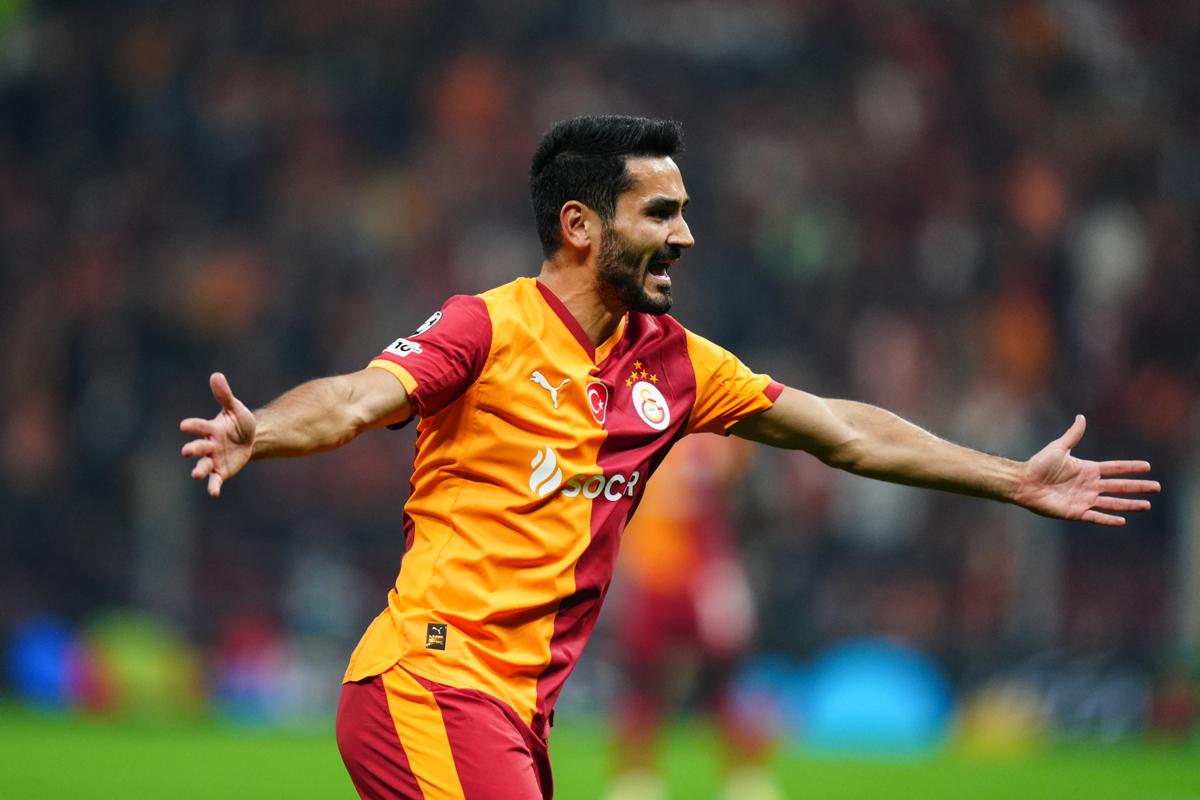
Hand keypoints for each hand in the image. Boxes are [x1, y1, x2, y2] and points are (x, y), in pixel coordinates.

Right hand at [180, 372, 255, 496]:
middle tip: (186, 451)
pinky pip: (215, 480)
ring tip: (195, 474)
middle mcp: (209, 445)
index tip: (184, 425)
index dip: (193, 426)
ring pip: (203, 465)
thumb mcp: (235, 408)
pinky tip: (214, 494)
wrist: (251, 439)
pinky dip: (213, 486)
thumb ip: (225, 395)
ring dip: (199, 470)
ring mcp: (214, 459)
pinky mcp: (221, 471)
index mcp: (212, 428)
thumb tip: (216, 375)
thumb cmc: (239, 422)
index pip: (200, 426)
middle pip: (199, 447)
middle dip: (193, 449)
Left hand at [1013, 415, 1159, 525]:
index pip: (1115, 468)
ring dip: (1129, 504)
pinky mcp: (1075, 512)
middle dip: (1138, 487)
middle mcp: (1089, 485)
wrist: (1023, 482)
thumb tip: (1081, 417)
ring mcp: (1084, 499)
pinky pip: (1096, 516)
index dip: (1131, 468)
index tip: (1148, 467)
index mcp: (1088, 469)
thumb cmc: (1039, 464)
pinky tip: (1122, 520)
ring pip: (1112, 502)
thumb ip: (1073, 435)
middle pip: (1119, 486)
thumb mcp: (1059, 447)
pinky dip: (1108, 519)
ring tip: (1146, 505)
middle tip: (1156, 487)